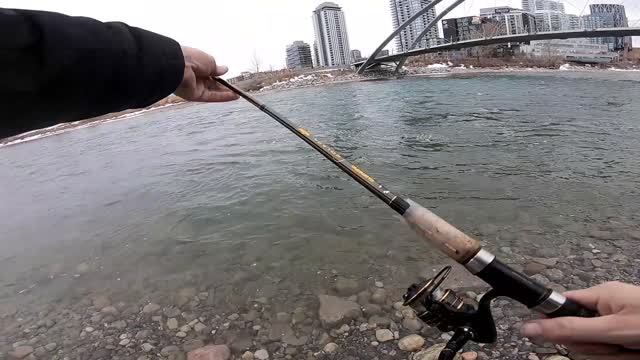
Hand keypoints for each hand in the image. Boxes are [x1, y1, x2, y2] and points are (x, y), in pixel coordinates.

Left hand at [175, 46, 238, 101]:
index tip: (228, 77)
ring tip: (238, 93)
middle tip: (235, 88)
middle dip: (224, 86)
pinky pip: (211, 97)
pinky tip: (234, 96)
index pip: (210, 72)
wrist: (177, 66)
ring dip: (225, 93)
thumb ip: (217, 68)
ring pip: (213, 91)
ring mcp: (195, 87)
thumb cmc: (191, 58)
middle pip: (212, 84)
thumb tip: (225, 69)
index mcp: (196, 65)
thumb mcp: (209, 60)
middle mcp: (195, 76)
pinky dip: (222, 97)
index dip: (219, 75)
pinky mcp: (195, 96)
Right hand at [520, 281, 639, 358]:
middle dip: (595, 347)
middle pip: (578, 332)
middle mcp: (608, 306)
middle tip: (616, 347)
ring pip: (597, 347)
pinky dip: (622, 356)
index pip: (562, 306)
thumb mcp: (611, 330)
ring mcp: (619, 324)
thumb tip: (529, 326)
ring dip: (611, 355)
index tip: (572, 340)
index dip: (561, 325)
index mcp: (600, 295)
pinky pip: (612, 352)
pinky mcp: (628, 338)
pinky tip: (632, 353)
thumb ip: (570, 329)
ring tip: (630, 350)